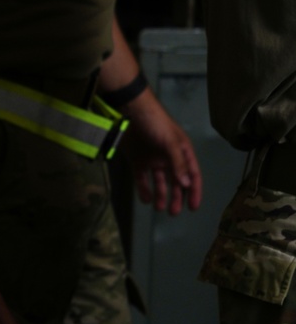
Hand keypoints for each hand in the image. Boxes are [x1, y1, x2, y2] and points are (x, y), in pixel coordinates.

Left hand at [118, 89, 202, 214]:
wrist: (130, 111)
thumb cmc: (154, 123)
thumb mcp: (170, 142)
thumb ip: (177, 163)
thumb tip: (186, 185)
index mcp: (181, 152)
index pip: (192, 174)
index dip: (194, 190)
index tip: (193, 207)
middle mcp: (169, 157)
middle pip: (176, 181)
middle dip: (176, 197)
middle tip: (173, 212)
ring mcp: (153, 159)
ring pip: (159, 182)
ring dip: (160, 195)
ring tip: (159, 208)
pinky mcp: (137, 160)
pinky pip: (142, 179)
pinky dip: (144, 189)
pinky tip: (145, 199)